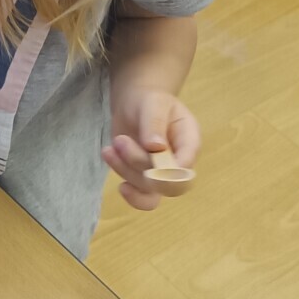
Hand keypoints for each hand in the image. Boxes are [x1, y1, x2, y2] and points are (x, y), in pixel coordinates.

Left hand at [102, 89, 199, 211]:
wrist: (135, 106)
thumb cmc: (149, 101)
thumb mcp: (153, 103)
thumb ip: (155, 122)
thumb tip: (156, 147)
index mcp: (189, 141)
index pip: (186, 165)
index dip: (169, 168)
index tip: (147, 148)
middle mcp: (180, 163)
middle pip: (167, 183)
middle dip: (139, 164)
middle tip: (119, 140)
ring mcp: (163, 175)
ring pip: (150, 191)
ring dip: (126, 172)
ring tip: (110, 148)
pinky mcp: (145, 180)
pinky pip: (142, 197)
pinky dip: (128, 192)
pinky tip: (117, 181)